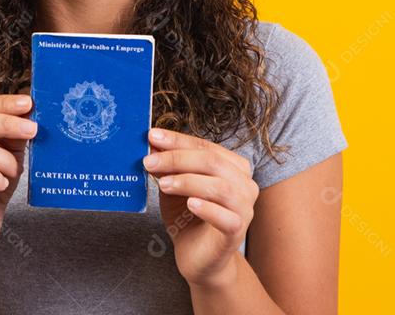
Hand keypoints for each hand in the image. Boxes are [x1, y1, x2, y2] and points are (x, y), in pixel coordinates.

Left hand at [143, 127, 259, 287]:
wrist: (198, 258)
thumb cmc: (187, 218)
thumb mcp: (173, 187)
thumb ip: (167, 167)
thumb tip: (152, 144)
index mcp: (233, 167)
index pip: (205, 147)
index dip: (177, 140)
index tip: (151, 136)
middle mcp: (244, 184)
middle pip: (212, 162)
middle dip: (177, 158)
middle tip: (149, 161)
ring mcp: (244, 208)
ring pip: (220, 187)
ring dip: (188, 181)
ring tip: (163, 184)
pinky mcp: (237, 232)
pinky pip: (226, 217)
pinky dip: (207, 208)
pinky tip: (190, 204)